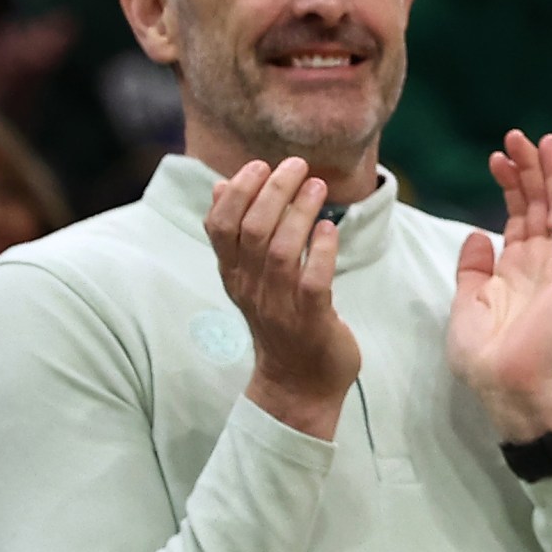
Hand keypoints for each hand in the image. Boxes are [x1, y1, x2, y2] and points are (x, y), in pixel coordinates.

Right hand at [206, 158, 359, 438]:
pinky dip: (323, 250)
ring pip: (282, 251)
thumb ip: (238, 235)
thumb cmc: (281, 323)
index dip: (238, 191)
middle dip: (274, 190)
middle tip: (298, 165)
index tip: (259, 165)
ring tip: (318, 186)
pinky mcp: (312, 320)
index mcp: (234, 276)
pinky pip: (313, 280)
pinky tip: (331, 228)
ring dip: (300, 212)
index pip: (220, 226)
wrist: (298, 387)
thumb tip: (222, 185)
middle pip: (252, 230)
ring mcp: (280, 306)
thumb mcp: (250, 278)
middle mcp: (251, 289)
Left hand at [447, 130, 551, 442]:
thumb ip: (473, 268)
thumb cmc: (482, 354)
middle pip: (542, 205)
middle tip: (520, 136)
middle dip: (532, 170)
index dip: (511, 185)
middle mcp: (541, 264)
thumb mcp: (466, 302)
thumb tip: (477, 235)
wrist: (503, 383)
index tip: (497, 158)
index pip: (520, 215)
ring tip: (545, 141)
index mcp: (516, 269)